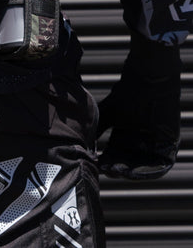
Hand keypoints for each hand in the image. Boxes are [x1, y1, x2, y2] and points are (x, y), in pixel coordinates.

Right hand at [96, 33, 181, 179]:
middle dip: (117, 169)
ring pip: (143, 166)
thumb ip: (97, 127)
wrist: (148, 77)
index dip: (106, 162)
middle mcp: (140, 142)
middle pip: (128, 163)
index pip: (115, 155)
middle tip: (106, 171)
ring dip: (131, 172)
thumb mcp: (108, 112)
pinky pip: (162, 164)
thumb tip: (80, 141)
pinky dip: (150, 170)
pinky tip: (136, 172)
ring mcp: (155, 143)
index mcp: (126, 135)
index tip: (95, 165)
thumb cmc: (127, 91)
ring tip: (118, 172)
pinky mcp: (169, 143)